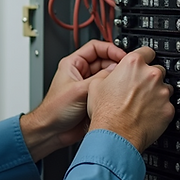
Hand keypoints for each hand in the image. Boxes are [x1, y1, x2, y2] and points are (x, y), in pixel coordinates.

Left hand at [20, 40, 126, 160]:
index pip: (96, 47)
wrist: (52, 132)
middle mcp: (81, 73)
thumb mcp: (78, 90)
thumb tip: (117, 69)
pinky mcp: (94, 99)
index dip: (110, 49)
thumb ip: (99, 79)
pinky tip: (119, 94)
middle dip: (116, 64)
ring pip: (108, 76)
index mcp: (73, 64)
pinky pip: (108, 91)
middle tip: (127, 69)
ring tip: (124, 81)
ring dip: (115, 78)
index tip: (123, 55)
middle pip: (105, 61)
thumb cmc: (54, 110)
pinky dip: (115, 91)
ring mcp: (88, 86)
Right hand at [87, 46, 173, 152]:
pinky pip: (168, 105)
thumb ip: (109, 74)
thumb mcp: (96, 85)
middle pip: (157, 69)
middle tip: (138, 90)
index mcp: (133, 64)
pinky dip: (160, 109)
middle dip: (149, 78)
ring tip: (142, 104)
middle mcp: (151, 74)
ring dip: (156, 93)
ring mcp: (162, 92)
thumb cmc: (106, 113)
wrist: (115, 136)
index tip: (143, 62)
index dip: (144, 57)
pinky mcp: (168, 108)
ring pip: (164, 88)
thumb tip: (112, 73)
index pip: (147, 51)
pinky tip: (147, 115)